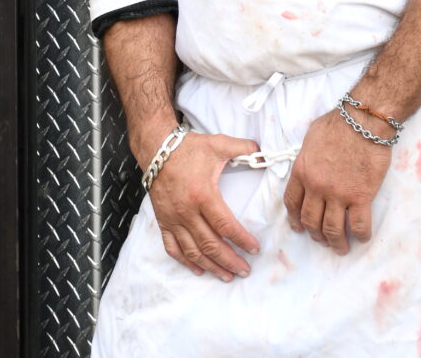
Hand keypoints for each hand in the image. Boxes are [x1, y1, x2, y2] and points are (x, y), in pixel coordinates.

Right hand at [146, 131, 261, 280]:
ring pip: (193, 251)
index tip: (254, 248)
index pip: (225, 226)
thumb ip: (243, 147)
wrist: (156, 148)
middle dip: (230, 260)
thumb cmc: (188, 148)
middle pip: (211, 244)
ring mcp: (173, 218)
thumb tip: (263, 153)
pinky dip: (185, 261)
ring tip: (226, 276)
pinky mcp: (163, 220)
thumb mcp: (218, 144)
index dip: (241, 240)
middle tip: (244, 270)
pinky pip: (173, 247)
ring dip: (211, 266)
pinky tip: (198, 269)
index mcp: (203, 195)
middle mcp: (187, 211)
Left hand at [283, 109, 392, 254]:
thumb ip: (306, 157)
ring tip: (341, 247)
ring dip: (336, 243)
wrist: (363, 122)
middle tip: (321, 240)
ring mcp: (338, 194)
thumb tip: (307, 165)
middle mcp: (316, 186)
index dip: (294, 219)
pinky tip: (361, 237)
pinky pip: (359, 225)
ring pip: (332, 229)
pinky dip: (360, 236)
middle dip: (315, 234)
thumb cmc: (337, 124)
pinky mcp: (361, 196)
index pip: (292, 202)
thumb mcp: (310, 138)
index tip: (299, 227)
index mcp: (302, 171)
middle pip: (311, 220)